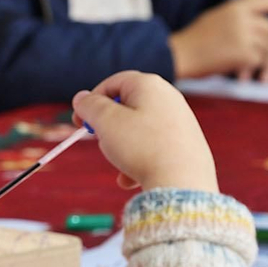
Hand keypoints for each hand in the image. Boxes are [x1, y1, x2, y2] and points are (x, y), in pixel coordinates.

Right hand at [73, 71, 216, 192]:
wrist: (183, 182)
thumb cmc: (143, 147)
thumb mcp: (106, 122)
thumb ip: (90, 106)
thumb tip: (82, 98)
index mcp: (150, 84)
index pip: (112, 84)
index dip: (92, 101)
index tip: (80, 122)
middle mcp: (170, 98)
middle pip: (127, 108)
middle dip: (109, 128)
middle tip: (101, 142)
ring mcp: (182, 121)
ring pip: (139, 131)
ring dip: (122, 149)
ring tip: (120, 164)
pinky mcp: (187, 143)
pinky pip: (155, 147)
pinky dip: (140, 161)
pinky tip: (131, 180)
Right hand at [169, 0, 267, 80]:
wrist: (181, 54)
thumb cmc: (195, 38)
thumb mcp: (216, 16)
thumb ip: (238, 10)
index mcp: (235, 7)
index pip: (264, 0)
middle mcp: (242, 18)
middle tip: (267, 61)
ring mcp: (244, 35)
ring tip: (261, 77)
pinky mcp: (244, 53)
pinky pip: (259, 60)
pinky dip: (254, 70)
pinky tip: (242, 77)